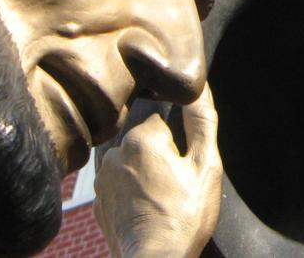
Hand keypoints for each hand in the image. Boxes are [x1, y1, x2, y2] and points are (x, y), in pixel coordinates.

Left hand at [94, 86, 222, 257]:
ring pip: (129, 163)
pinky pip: (118, 186)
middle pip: (143, 142)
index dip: (177, 142)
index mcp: (141, 138)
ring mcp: (102, 180)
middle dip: (159, 157)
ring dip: (143, 174)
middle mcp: (114, 153)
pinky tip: (146, 210)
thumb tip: (199, 88)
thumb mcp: (205, 166)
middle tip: (175, 185)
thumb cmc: (184, 216)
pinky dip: (130, 194)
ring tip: (161, 199)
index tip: (183, 164)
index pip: (161, 120)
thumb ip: (202, 123)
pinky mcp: (98, 202)